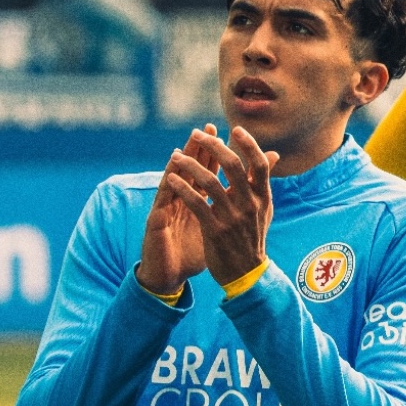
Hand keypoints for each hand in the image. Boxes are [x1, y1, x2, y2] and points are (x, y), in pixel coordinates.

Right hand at [138, 124, 222, 294]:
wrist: (168, 277)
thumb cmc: (190, 253)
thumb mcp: (213, 230)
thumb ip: (228, 212)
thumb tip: (249, 201)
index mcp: (196, 201)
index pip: (208, 172)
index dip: (217, 155)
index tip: (229, 135)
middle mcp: (181, 200)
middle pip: (192, 169)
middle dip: (201, 149)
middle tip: (208, 129)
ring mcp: (168, 208)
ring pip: (175, 179)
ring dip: (181, 162)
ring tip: (188, 143)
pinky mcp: (156, 221)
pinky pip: (163, 200)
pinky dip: (168, 186)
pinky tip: (171, 173)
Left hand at [163, 126, 278, 288]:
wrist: (245, 274)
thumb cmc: (252, 238)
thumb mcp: (264, 209)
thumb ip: (264, 181)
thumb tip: (274, 154)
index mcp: (262, 198)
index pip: (259, 164)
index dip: (249, 144)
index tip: (234, 129)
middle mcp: (249, 205)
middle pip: (232, 166)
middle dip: (212, 145)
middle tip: (197, 134)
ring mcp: (232, 218)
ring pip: (210, 182)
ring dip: (190, 165)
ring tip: (176, 156)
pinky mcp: (215, 230)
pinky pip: (196, 203)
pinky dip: (182, 188)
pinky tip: (171, 179)